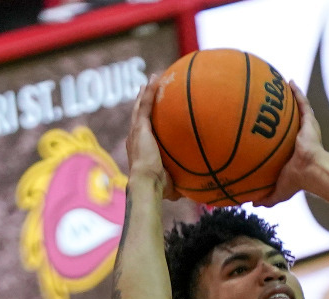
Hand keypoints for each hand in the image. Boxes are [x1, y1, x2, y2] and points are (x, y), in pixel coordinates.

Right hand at [126, 79, 178, 198]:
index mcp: (139, 150)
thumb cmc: (158, 188)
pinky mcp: (140, 127)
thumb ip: (180, 183)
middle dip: (142, 102)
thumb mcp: (171, 185)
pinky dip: (148, 92)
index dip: (145, 123)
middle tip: (147, 90)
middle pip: (138, 115)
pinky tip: (155, 80)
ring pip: (139, 107)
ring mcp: (136, 131)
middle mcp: (135, 138)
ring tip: (151, 79)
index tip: (151, 116)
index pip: (142, 132)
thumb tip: (194, 190)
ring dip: (145, 92)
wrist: (147, 183)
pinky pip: (145, 105)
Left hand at [255, 84, 327, 205]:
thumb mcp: (278, 190)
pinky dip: (297, 92)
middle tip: (268, 104)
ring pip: (296, 110)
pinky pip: (303, 103)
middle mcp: (298, 138)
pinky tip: (289, 82)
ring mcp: (305, 129)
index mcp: (291, 152)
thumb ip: (266, 197)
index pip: (281, 141)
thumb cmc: (298, 181)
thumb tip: (252, 203)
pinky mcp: (310, 122)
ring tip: (279, 86)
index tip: (263, 127)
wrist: (312, 171)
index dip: (274, 134)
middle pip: (288, 122)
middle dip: (280, 113)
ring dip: (289, 98)